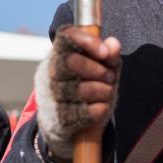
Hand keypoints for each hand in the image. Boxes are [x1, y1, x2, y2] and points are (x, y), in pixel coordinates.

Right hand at [37, 26, 121, 160]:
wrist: (68, 126)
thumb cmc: (86, 89)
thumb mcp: (100, 69)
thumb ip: (108, 55)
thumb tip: (113, 44)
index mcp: (59, 54)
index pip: (65, 37)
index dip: (86, 41)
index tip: (104, 52)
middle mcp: (50, 74)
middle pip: (69, 62)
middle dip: (98, 70)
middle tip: (109, 77)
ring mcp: (51, 97)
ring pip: (78, 89)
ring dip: (102, 91)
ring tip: (108, 92)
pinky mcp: (58, 120)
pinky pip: (81, 113)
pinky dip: (98, 109)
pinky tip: (102, 107)